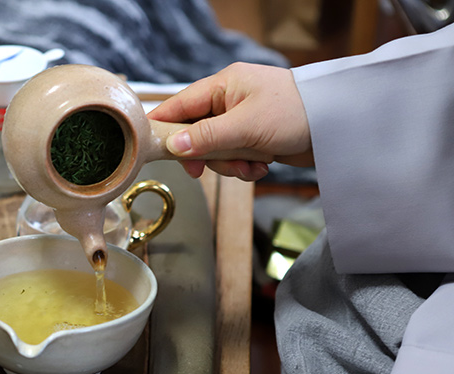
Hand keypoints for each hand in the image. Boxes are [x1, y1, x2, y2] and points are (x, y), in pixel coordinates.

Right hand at [148, 62, 312, 180]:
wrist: (341, 124)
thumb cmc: (297, 112)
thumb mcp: (246, 126)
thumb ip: (206, 137)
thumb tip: (173, 146)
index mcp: (223, 86)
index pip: (178, 106)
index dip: (163, 128)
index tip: (150, 149)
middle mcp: (229, 101)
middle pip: (194, 134)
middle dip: (207, 155)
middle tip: (210, 169)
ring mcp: (241, 121)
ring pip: (214, 150)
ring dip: (230, 164)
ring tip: (252, 165)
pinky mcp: (254, 138)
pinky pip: (234, 157)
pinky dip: (244, 166)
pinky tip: (262, 166)